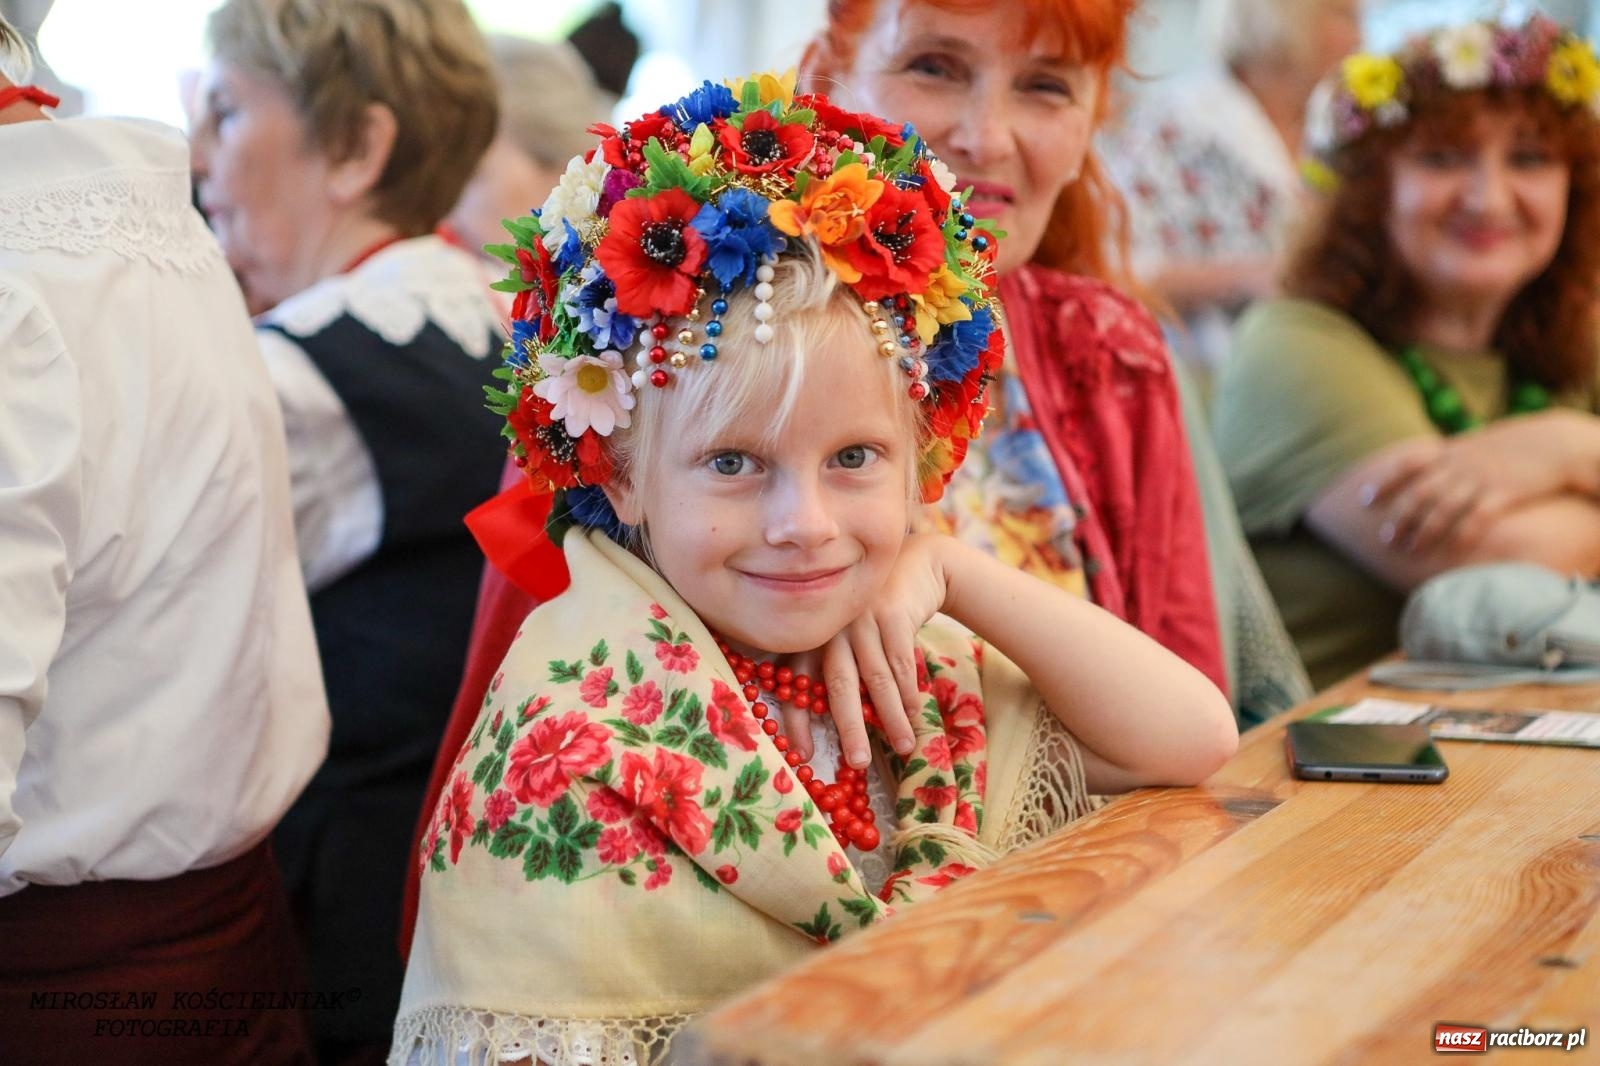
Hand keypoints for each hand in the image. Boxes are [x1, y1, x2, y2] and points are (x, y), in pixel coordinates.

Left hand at [785, 534, 950, 769]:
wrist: (915, 566)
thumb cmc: (875, 616)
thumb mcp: (850, 639)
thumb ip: (841, 674)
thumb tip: (837, 729)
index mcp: (814, 637)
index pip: (798, 684)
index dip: (797, 720)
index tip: (803, 755)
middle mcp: (832, 628)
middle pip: (838, 684)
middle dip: (849, 727)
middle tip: (857, 762)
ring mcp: (861, 618)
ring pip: (876, 678)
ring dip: (892, 716)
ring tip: (905, 746)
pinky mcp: (891, 612)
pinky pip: (901, 661)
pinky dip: (909, 690)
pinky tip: (916, 712)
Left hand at [1360, 412, 1592, 552]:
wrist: (1556, 442)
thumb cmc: (1514, 446)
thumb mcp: (1476, 444)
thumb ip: (1450, 458)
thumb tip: (1423, 471)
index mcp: (1451, 451)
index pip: (1407, 463)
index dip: (1383, 481)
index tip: (1364, 500)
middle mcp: (1461, 465)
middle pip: (1420, 492)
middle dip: (1399, 517)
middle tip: (1385, 540)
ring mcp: (1481, 479)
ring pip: (1442, 509)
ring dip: (1423, 532)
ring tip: (1409, 551)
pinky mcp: (1503, 494)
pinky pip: (1477, 519)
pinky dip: (1461, 536)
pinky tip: (1451, 553)